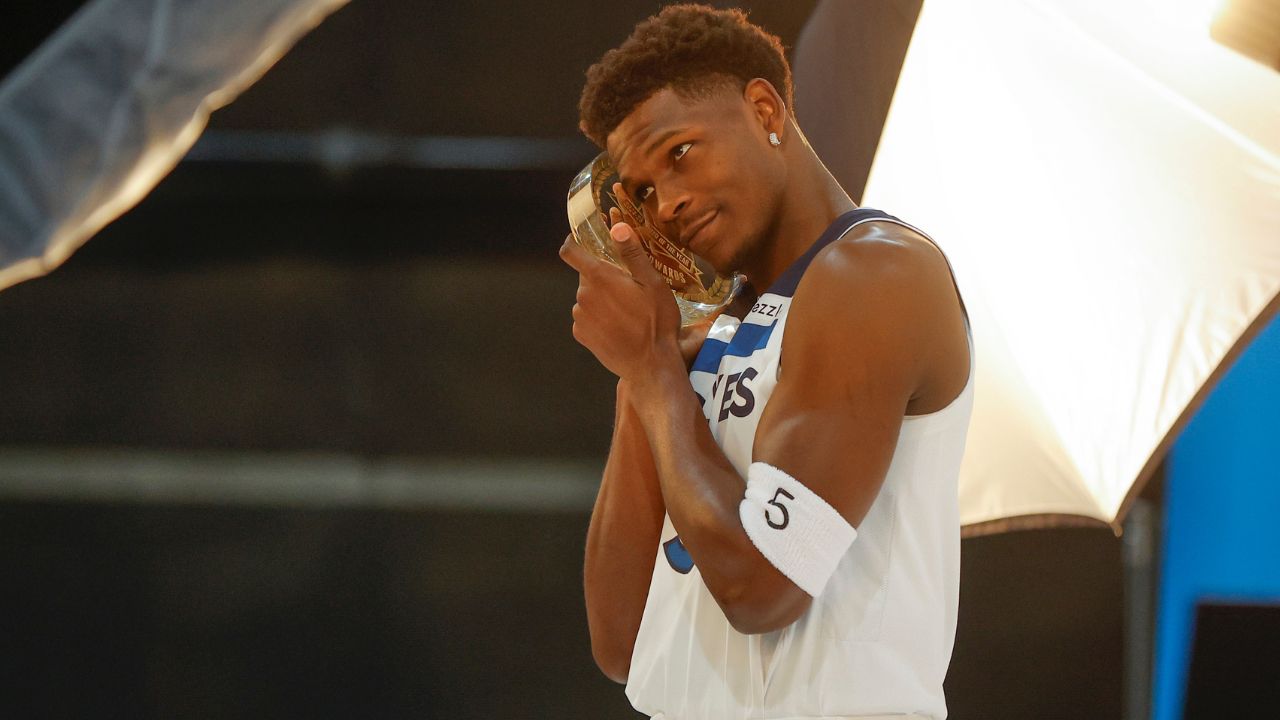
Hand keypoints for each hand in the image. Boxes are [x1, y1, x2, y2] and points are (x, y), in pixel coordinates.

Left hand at [560, 223, 682, 381]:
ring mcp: (580, 318)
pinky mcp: (582, 336)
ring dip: (602, 299)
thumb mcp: (653, 283)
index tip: (582, 240)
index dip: (573, 242)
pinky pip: (587, 318)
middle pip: (587, 276)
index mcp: (599, 278)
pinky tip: (619, 326)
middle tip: (628, 287)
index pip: (570, 252)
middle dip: (603, 277)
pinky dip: (598, 318)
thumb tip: (617, 226)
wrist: (650, 365)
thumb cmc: (656, 322)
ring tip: (627, 311)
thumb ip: (632, 254)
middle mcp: (583, 296)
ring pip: (588, 298)